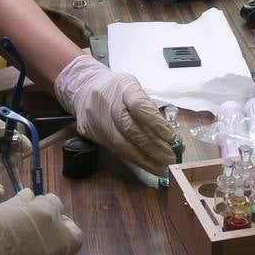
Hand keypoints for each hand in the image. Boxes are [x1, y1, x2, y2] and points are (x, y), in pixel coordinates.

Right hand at [0, 189, 82, 254]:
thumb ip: (18, 206)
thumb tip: (28, 198)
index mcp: (44, 217)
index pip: (56, 205)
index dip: (46, 206)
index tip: (35, 208)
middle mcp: (51, 245)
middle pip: (72, 239)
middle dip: (61, 234)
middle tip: (40, 231)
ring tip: (18, 251)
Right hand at [54, 54, 175, 174]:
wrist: (83, 88)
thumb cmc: (116, 89)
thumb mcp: (133, 88)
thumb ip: (149, 108)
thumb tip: (169, 136)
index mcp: (123, 86)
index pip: (139, 105)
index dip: (155, 122)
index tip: (170, 137)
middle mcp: (108, 103)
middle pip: (130, 128)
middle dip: (152, 146)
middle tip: (170, 158)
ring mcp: (98, 119)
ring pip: (121, 144)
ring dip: (144, 158)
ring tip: (160, 167)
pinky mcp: (92, 134)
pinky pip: (115, 149)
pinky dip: (133, 159)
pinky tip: (146, 164)